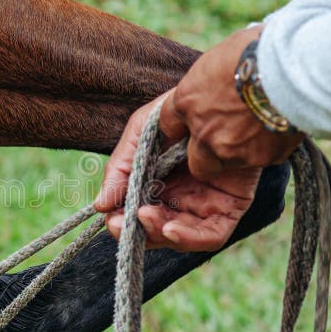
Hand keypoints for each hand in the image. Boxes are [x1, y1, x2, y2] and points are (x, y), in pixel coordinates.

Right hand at [95, 26, 302, 251]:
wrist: (229, 93)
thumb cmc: (183, 107)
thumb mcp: (142, 133)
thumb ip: (120, 169)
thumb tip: (100, 206)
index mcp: (159, 181)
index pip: (138, 212)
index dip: (123, 220)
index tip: (110, 218)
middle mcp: (182, 196)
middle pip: (157, 228)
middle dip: (137, 231)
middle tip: (120, 225)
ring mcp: (206, 205)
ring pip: (180, 235)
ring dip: (158, 233)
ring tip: (144, 217)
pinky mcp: (230, 208)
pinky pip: (210, 235)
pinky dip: (188, 237)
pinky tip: (170, 227)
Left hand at [162, 26, 303, 179]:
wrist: (293, 67)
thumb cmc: (258, 49)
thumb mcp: (221, 57)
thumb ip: (211, 81)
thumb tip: (218, 82)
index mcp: (187, 101)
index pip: (167, 125)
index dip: (180, 127)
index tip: (189, 126)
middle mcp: (203, 131)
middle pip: (197, 161)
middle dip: (208, 154)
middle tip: (228, 138)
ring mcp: (230, 149)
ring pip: (229, 161)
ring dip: (240, 150)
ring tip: (261, 127)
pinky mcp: (260, 158)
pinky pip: (261, 158)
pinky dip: (269, 148)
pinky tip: (280, 127)